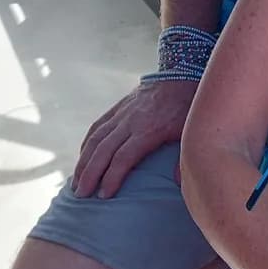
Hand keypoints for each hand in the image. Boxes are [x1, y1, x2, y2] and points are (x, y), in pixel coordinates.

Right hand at [72, 79, 197, 198]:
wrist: (182, 72)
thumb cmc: (188, 106)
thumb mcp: (191, 131)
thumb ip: (184, 159)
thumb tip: (179, 185)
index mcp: (148, 130)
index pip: (123, 157)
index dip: (111, 177)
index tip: (104, 196)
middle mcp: (130, 122)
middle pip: (103, 150)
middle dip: (90, 174)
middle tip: (81, 195)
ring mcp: (122, 113)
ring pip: (96, 138)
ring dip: (83, 161)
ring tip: (76, 182)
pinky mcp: (119, 107)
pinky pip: (98, 126)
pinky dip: (87, 143)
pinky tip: (82, 157)